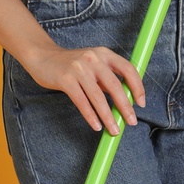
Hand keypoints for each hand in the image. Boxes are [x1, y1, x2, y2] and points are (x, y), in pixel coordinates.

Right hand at [25, 39, 145, 135]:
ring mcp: (79, 69)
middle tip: (132, 122)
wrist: (42, 57)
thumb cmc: (71, 64)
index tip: (141, 103)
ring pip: (98, 97)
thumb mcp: (93, 64)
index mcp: (104, 54)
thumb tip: (125, 100)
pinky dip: (91, 116)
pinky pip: (82, 101)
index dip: (138, 87)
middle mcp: (93, 59)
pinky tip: (96, 125)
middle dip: (125, 107)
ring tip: (114, 129)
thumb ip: (108, 78)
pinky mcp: (66, 79)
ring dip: (108, 116)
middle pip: (115, 86)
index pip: (128, 69)